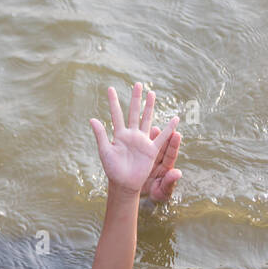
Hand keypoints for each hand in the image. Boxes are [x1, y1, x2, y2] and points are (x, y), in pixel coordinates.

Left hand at [90, 82, 178, 197]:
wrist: (123, 184)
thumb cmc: (112, 169)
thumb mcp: (105, 151)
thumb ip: (101, 135)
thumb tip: (92, 119)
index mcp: (119, 135)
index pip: (116, 114)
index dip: (113, 102)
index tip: (110, 88)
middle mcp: (131, 135)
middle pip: (134, 112)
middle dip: (136, 98)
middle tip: (138, 84)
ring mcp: (142, 141)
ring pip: (147, 120)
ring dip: (149, 107)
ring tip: (152, 93)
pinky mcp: (151, 150)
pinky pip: (161, 138)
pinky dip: (169, 129)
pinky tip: (175, 119)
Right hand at [142, 124, 182, 201]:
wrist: (141, 195)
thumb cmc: (156, 194)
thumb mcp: (162, 191)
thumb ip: (169, 182)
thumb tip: (178, 173)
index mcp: (167, 168)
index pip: (171, 154)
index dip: (173, 145)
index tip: (176, 134)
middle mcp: (159, 160)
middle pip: (163, 147)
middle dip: (166, 136)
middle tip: (169, 125)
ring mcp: (150, 159)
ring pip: (152, 146)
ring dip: (153, 137)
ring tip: (155, 127)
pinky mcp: (141, 158)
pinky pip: (141, 150)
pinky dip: (141, 142)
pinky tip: (139, 134)